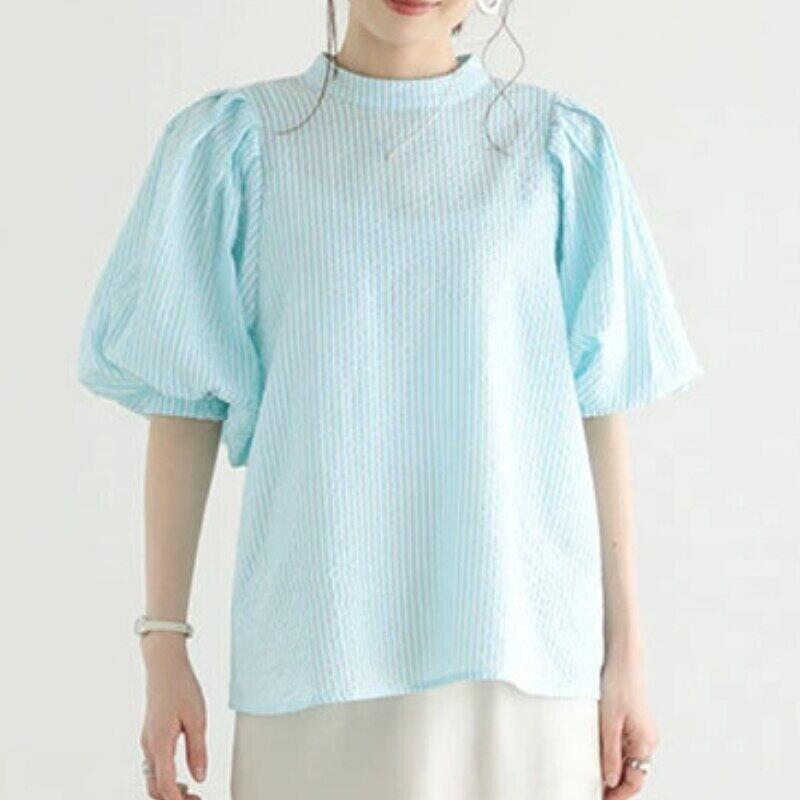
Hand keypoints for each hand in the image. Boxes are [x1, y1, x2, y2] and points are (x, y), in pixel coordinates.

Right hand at [139, 635, 206, 799]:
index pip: (165, 787)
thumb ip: (197, 750)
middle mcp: (148, 746)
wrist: (164, 666)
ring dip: (168, 791)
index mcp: (159, 744)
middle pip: (155, 788)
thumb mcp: (197, 719)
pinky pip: (153, 766)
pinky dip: (165, 778)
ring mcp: (146, 742)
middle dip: (173, 799)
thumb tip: (199, 778)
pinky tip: (182, 777)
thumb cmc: (181, 687)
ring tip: (191, 793)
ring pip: (152, 778)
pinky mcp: (149, 736)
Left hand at [599, 650, 658, 798]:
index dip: (618, 794)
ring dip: (617, 771)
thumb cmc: (618, 685)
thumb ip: (611, 753)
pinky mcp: (637, 723)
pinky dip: (618, 756)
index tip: (602, 799)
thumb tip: (611, 780)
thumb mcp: (609, 722)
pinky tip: (603, 756)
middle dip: (617, 786)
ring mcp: (644, 731)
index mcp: (645, 743)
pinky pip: (629, 747)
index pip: (634, 781)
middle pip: (634, 773)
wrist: (624, 659)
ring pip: (631, 761)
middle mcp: (649, 740)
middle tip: (597, 792)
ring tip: (596, 776)